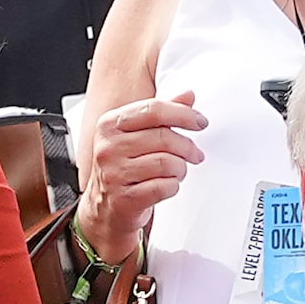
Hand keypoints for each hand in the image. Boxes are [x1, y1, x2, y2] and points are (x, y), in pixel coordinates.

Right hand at [80, 89, 206, 264]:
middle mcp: (108, 148)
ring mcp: (114, 174)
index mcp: (109, 125)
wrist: (104, 208)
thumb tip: (189, 95)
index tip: (200, 122)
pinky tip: (167, 185)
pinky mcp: (124, 199)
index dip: (183, 114)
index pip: (153, 109)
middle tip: (195, 154)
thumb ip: (161, 114)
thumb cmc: (123, 168)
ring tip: (178, 171)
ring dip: (180, 169)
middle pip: (163, 138)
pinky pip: (164, 187)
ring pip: (167, 163)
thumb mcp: (137, 135)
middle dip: (187, 147)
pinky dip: (173, 186)